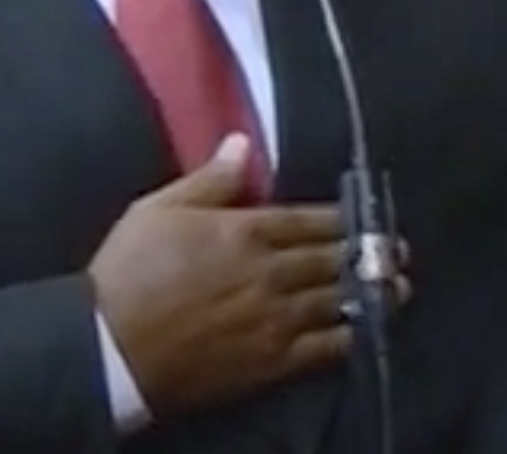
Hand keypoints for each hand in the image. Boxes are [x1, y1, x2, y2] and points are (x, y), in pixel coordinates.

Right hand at [88, 135, 407, 413]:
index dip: (344, 219)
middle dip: (369, 253)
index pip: (311, 219)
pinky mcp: (270, 362)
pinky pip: (323, 348)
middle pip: (333, 257)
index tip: (367, 217)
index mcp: (246, 230)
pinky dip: (348, 334)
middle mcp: (271, 271)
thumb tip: (244, 143)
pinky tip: (364, 329)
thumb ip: (209, 180)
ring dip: (372, 291)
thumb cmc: (127, 273)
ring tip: (399, 286)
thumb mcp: (158, 210)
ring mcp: (276, 318)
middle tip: (398, 250)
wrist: (107, 349)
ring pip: (336, 299)